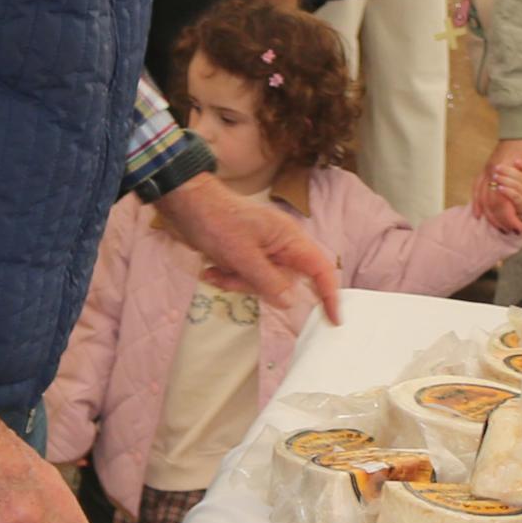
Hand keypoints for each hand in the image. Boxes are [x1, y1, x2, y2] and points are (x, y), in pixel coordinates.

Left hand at [161, 170, 342, 323]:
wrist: (187, 202)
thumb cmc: (216, 221)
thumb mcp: (242, 256)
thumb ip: (268, 281)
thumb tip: (291, 302)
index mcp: (290, 239)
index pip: (321, 270)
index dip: (330, 295)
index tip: (334, 320)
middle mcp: (283, 245)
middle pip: (287, 282)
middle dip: (259, 287)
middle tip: (234, 277)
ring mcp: (266, 250)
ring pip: (264, 283)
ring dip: (239, 283)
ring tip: (216, 270)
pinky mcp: (249, 254)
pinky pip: (248, 277)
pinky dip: (230, 277)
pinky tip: (212, 270)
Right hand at [483, 137, 521, 232]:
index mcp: (505, 170)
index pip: (501, 202)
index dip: (508, 218)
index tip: (519, 228)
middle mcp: (492, 170)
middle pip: (489, 202)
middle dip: (499, 219)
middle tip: (510, 231)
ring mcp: (488, 168)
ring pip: (481, 196)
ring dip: (488, 213)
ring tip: (497, 227)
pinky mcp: (488, 166)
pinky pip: (477, 186)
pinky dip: (477, 200)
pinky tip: (479, 212)